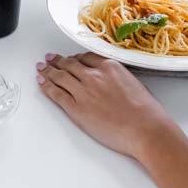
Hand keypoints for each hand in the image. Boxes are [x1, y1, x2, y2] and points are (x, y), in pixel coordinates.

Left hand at [36, 52, 180, 159]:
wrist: (145, 129)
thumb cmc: (146, 112)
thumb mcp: (134, 83)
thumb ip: (118, 78)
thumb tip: (112, 81)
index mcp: (110, 67)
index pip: (86, 57)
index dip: (75, 58)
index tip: (71, 59)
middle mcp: (94, 76)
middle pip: (70, 64)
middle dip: (58, 61)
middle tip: (50, 59)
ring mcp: (83, 91)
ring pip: (60, 76)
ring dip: (48, 71)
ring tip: (41, 68)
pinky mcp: (76, 108)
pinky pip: (56, 94)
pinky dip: (46, 86)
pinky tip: (41, 82)